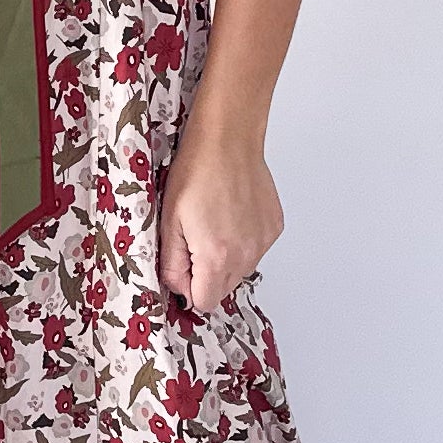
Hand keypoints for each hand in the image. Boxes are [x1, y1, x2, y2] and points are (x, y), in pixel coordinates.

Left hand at [158, 120, 283, 312]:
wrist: (228, 141)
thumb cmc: (196, 172)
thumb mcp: (169, 221)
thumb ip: (172, 264)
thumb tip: (178, 287)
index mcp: (217, 257)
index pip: (205, 302)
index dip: (188, 288)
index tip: (182, 268)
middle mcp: (246, 255)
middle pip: (223, 289)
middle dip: (206, 275)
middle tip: (194, 240)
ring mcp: (263, 241)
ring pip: (240, 270)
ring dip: (225, 258)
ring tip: (213, 223)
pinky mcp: (273, 228)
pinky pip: (255, 249)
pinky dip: (242, 241)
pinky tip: (230, 215)